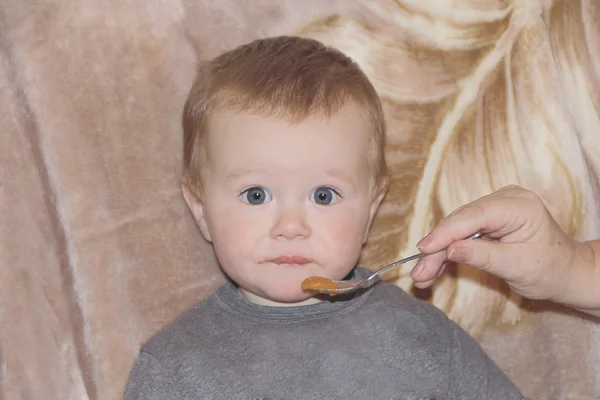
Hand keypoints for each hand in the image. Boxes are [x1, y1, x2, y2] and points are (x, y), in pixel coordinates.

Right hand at [410, 185, 578, 302]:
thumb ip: (482, 255)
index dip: (445, 232)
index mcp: (519, 206)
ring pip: (456, 228)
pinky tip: (432, 266)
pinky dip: (447, 250)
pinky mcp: (487, 217)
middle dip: (437, 248)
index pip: (474, 215)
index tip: (424, 249)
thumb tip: (450, 250)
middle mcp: (505, 199)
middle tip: (419, 272)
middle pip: (460, 222)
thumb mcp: (516, 267)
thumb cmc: (549, 270)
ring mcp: (495, 206)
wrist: (564, 272)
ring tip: (421, 275)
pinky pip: (461, 231)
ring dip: (438, 252)